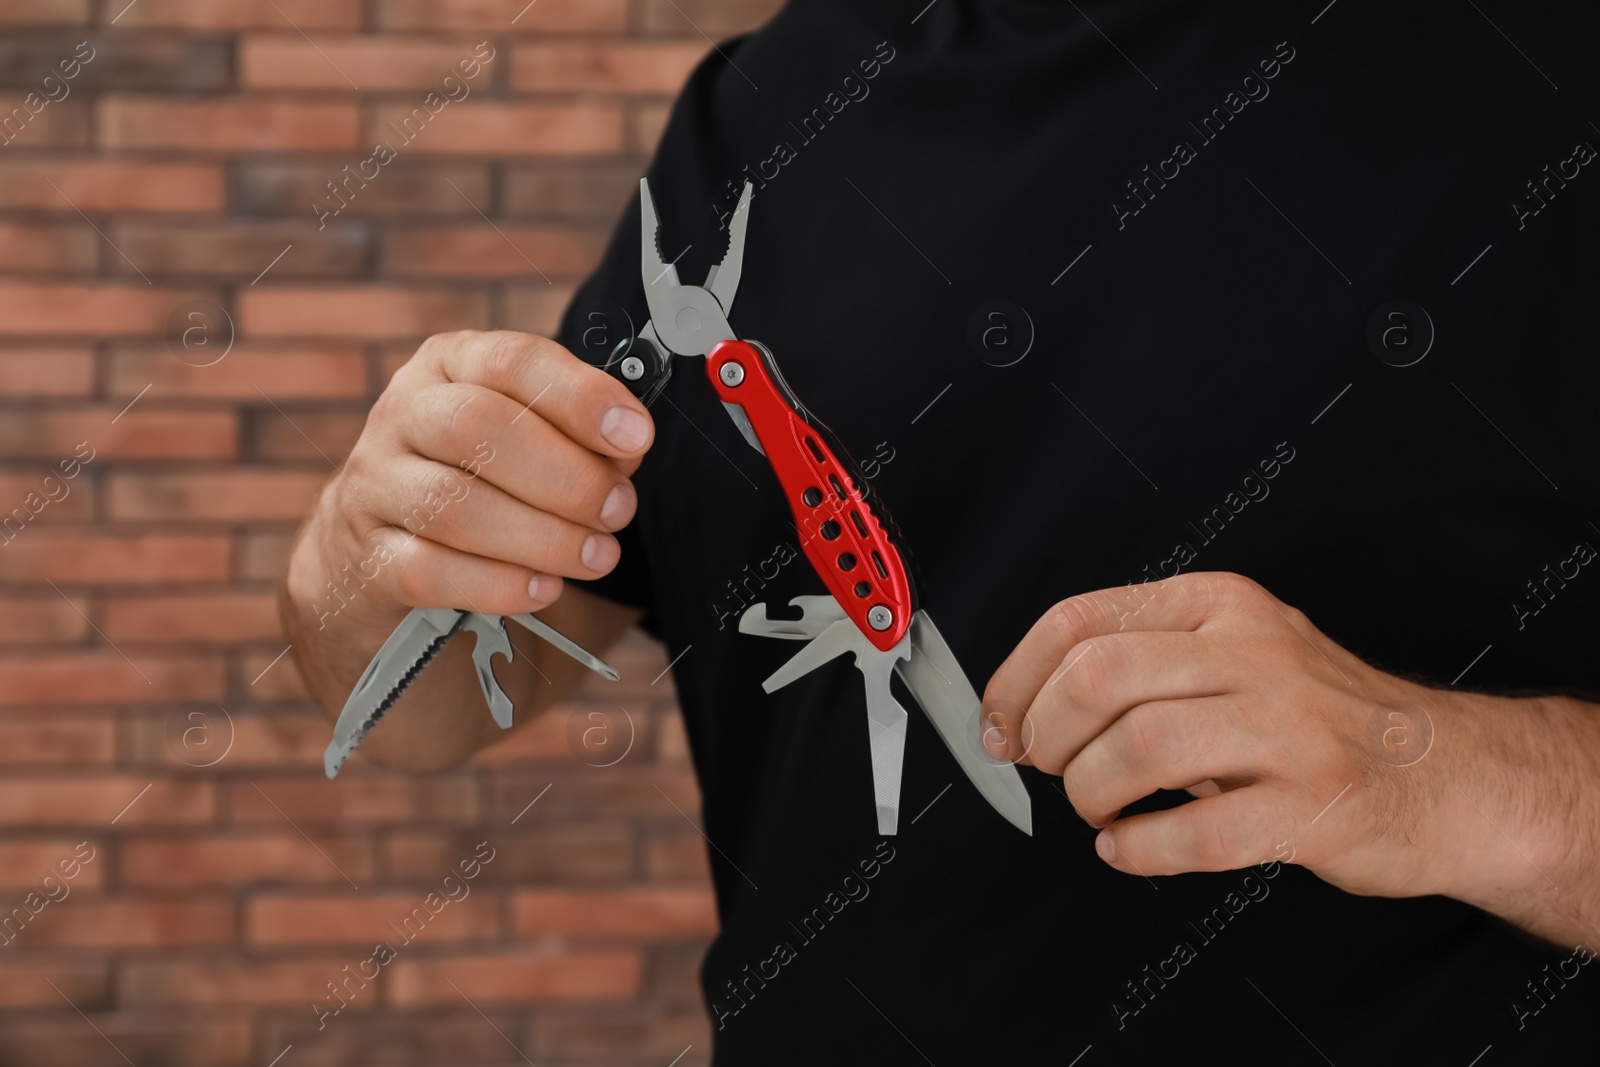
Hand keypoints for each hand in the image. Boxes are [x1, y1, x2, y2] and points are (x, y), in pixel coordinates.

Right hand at [285, 330, 653, 634]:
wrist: (376, 557)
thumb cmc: (476, 481)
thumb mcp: (525, 438)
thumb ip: (578, 437)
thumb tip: (626, 449)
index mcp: (450, 366)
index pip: (511, 360)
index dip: (579, 396)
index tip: (635, 435)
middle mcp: (402, 414)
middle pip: (477, 429)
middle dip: (565, 476)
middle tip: (616, 510)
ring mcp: (374, 486)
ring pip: (454, 505)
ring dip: (543, 537)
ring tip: (594, 556)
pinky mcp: (366, 558)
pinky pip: (429, 570)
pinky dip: (498, 584)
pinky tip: (543, 588)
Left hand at [979, 572, 1594, 921]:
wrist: (1446, 774)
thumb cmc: (1320, 718)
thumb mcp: (1236, 655)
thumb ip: (1144, 666)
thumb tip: (1026, 709)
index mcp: (1219, 606)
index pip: (1079, 620)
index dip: (1015, 679)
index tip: (996, 726)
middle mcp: (1253, 653)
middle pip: (1098, 677)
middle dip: (1048, 735)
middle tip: (1052, 770)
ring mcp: (1288, 728)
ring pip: (1139, 747)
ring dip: (1091, 790)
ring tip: (1098, 810)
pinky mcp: (1314, 805)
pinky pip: (1197, 831)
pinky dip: (1141, 848)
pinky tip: (1131, 848)